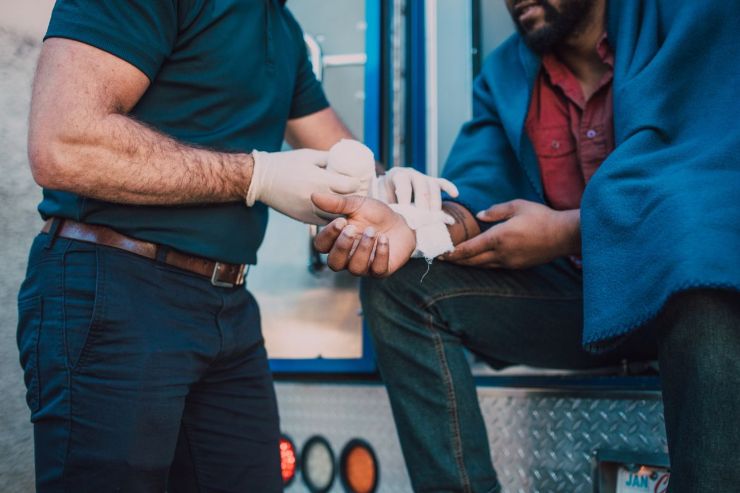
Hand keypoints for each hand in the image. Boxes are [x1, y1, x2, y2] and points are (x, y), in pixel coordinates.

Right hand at [246, 149, 360, 223]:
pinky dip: (330, 217)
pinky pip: (323, 221)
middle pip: (346, 202)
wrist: (260, 179)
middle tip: (356, 192)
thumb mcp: (309, 155)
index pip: (350, 186)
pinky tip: (333, 211)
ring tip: (347, 204)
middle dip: (353, 197)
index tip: (358, 180)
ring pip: (336, 215)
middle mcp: (317, 198)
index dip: (357, 183)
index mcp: (320, 179)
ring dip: (343, 210)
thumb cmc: (285, 163)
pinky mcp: (303, 219)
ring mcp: (310, 211)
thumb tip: (346, 159)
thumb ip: (328, 158)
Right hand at [311, 193, 416, 276]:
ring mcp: (364, 266)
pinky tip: (384, 239)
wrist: (401, 222)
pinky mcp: (381, 270)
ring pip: (355, 268)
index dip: (328, 235)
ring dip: (363, 248)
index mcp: (336, 241)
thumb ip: (336, 203)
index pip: (321, 246)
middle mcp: (347, 258)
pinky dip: (380, 254)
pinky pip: (377, 270)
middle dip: (342, 246)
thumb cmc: (374, 215)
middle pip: (334, 263)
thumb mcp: (356, 204)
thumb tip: (314, 196)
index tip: (341, 221)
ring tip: (372, 231)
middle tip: (352, 229)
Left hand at [372, 167, 458, 210]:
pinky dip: (449, 187)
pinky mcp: (432, 181)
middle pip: (421, 186)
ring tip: (434, 215)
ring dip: (435, 201)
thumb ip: (384, 204)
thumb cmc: (383, 195)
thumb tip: (389, 215)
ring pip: (433, 186)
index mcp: (397, 175)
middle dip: (423, 202)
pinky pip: (443, 182)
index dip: (405, 198)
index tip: (406, 212)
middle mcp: (412, 173)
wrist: (388, 186)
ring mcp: (424, 177)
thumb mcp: (379, 198)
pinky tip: (455, 194)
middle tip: (423, 218)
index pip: (404, 184)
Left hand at [444, 200, 579, 268]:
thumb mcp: (517, 206)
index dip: (454, 252)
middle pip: (472, 260)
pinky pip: (495, 266)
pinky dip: (482, 264)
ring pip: (483, 265)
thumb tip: (480, 216)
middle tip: (442, 258)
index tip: (443, 253)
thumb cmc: (541, 217)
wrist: (563, 235)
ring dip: (468, 264)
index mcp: (499, 237)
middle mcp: (502, 253)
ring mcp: (510, 262)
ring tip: (456, 261)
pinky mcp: (517, 265)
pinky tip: (478, 260)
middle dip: (456, 260)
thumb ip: (496, 211)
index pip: (470, 248)